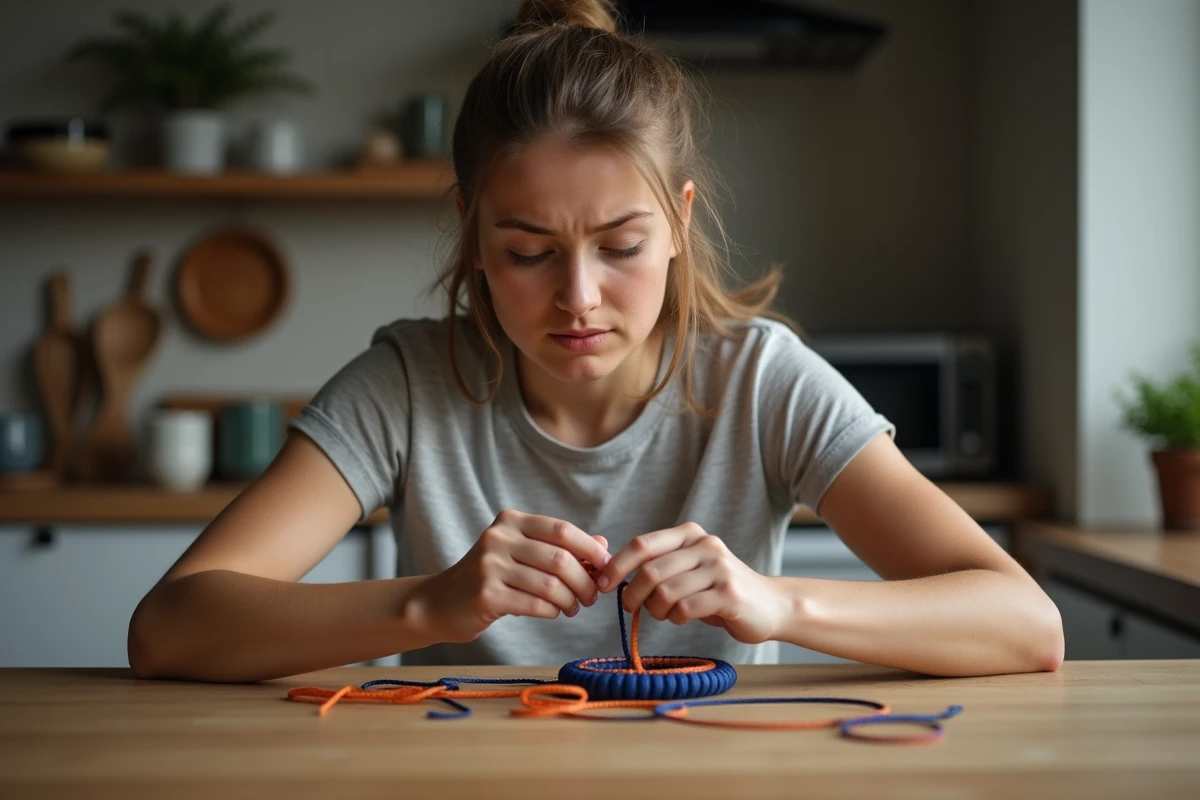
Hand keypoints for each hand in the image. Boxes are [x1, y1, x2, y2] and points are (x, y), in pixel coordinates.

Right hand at [411, 509, 610, 643]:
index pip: (562, 530)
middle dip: (585, 581)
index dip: (591, 549)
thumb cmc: (489, 577)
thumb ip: (560, 547)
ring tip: (573, 608)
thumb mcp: (522, 554)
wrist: (439, 603)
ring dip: (570, 600)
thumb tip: (603, 544)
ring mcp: (489, 566)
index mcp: (511, 521)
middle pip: (560, 559)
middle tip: (592, 597)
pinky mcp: (485, 595)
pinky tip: (553, 612)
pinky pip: (535, 604)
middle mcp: (499, 538)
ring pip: (550, 585)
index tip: (607, 567)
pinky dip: (552, 611)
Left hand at [594, 522, 788, 644]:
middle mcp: (705, 545)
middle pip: (650, 571)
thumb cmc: (719, 590)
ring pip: (665, 593)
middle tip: (631, 608)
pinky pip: (685, 608)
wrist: (770, 605)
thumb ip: (659, 566)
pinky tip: (682, 618)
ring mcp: (719, 569)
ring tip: (663, 614)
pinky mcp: (729, 594)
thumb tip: (613, 577)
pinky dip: (676, 618)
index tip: (603, 584)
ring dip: (656, 610)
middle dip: (632, 594)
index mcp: (690, 534)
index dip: (617, 565)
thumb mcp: (689, 568)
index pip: (643, 545)